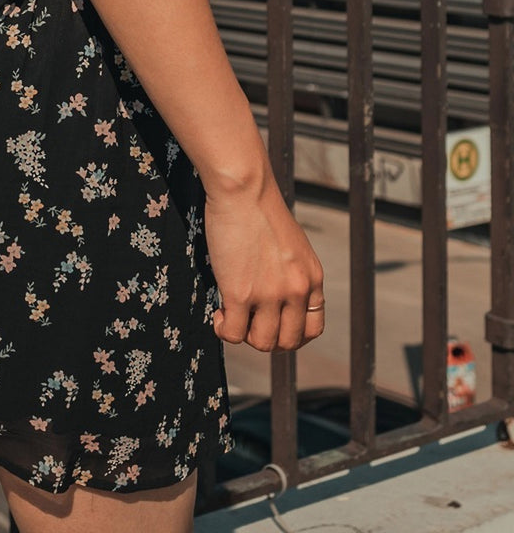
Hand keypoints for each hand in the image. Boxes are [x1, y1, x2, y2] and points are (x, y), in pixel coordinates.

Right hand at [204, 176, 324, 351]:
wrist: (244, 188)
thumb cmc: (259, 208)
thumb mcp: (292, 245)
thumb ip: (291, 273)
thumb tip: (275, 295)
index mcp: (313, 278)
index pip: (313, 329)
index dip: (290, 333)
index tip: (271, 322)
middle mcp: (297, 291)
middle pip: (288, 342)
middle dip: (266, 336)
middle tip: (247, 318)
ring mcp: (270, 295)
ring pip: (262, 343)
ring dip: (244, 334)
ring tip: (231, 314)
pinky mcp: (241, 293)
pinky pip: (233, 333)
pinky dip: (224, 329)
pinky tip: (219, 312)